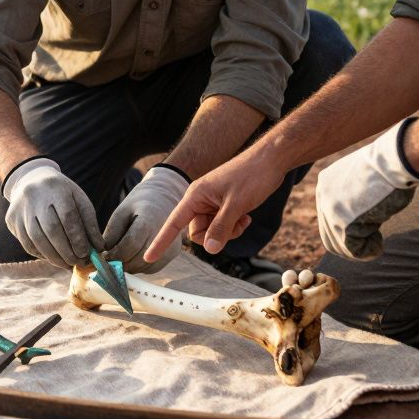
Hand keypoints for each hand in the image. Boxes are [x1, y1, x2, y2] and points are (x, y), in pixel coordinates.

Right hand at [3, 157, 103, 269]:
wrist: (31, 179)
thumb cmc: (61, 192)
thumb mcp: (79, 199)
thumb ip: (90, 223)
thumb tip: (99, 248)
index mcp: (56, 187)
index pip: (67, 216)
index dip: (77, 238)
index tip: (86, 253)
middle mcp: (34, 196)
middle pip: (51, 229)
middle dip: (66, 251)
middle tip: (78, 262)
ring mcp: (20, 208)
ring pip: (37, 239)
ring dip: (54, 257)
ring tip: (67, 264)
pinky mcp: (11, 219)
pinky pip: (26, 243)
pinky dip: (41, 254)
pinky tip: (53, 258)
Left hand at [103, 166, 188, 272]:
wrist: (164, 199)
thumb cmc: (139, 204)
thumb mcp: (122, 211)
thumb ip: (113, 231)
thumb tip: (105, 252)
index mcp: (149, 221)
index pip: (131, 245)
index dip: (115, 254)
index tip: (104, 257)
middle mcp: (164, 235)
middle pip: (138, 259)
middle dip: (121, 263)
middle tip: (109, 262)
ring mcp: (171, 246)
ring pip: (145, 267)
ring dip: (130, 267)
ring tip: (120, 259)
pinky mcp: (174, 253)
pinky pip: (153, 268)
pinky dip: (140, 267)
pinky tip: (132, 258)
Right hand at [142, 151, 271, 263]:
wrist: (270, 160)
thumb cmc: (252, 176)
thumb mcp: (236, 205)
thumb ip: (221, 228)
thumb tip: (210, 249)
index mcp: (195, 196)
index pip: (173, 223)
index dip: (160, 242)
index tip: (148, 258)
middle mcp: (200, 200)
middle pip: (197, 232)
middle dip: (216, 235)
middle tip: (234, 225)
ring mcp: (212, 203)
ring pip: (212, 231)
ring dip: (228, 231)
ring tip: (243, 218)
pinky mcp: (223, 205)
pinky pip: (222, 225)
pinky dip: (234, 226)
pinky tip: (246, 216)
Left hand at [316, 118, 418, 260]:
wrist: (395, 160)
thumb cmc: (388, 167)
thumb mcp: (360, 180)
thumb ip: (352, 197)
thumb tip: (357, 219)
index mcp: (325, 184)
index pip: (327, 219)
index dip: (347, 230)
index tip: (368, 229)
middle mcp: (323, 197)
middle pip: (330, 236)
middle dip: (351, 244)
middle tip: (372, 242)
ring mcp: (332, 210)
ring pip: (340, 246)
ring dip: (361, 248)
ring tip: (378, 241)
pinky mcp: (345, 223)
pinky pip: (354, 250)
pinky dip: (368, 252)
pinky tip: (380, 244)